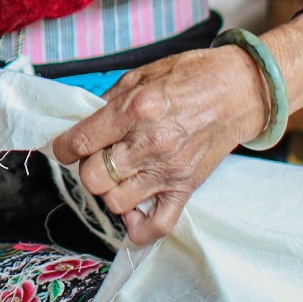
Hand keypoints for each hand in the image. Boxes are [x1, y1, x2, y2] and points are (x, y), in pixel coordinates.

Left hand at [50, 46, 268, 244]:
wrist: (240, 90)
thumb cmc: (192, 77)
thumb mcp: (142, 75)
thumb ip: (110, 101)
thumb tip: (83, 122)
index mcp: (135, 110)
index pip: (80, 141)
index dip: (62, 147)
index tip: (64, 147)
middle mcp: (150, 143)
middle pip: (93, 176)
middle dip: (87, 167)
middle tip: (98, 156)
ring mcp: (169, 170)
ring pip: (115, 202)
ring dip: (109, 190)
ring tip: (118, 175)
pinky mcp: (186, 188)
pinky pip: (156, 225)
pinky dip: (138, 226)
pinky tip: (133, 209)